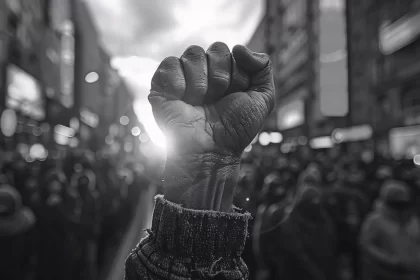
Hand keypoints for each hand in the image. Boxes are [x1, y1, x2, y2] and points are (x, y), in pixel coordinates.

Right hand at [149, 42, 273, 210]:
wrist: (211, 151)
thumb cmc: (236, 129)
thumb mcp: (263, 99)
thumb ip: (263, 68)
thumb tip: (239, 47)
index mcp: (225, 72)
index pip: (232, 52)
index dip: (237, 76)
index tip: (233, 97)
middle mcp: (204, 72)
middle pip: (216, 49)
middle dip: (221, 78)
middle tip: (216, 101)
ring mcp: (182, 77)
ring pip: (194, 53)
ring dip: (201, 83)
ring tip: (199, 103)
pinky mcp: (161, 84)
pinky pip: (170, 63)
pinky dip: (178, 81)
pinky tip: (182, 99)